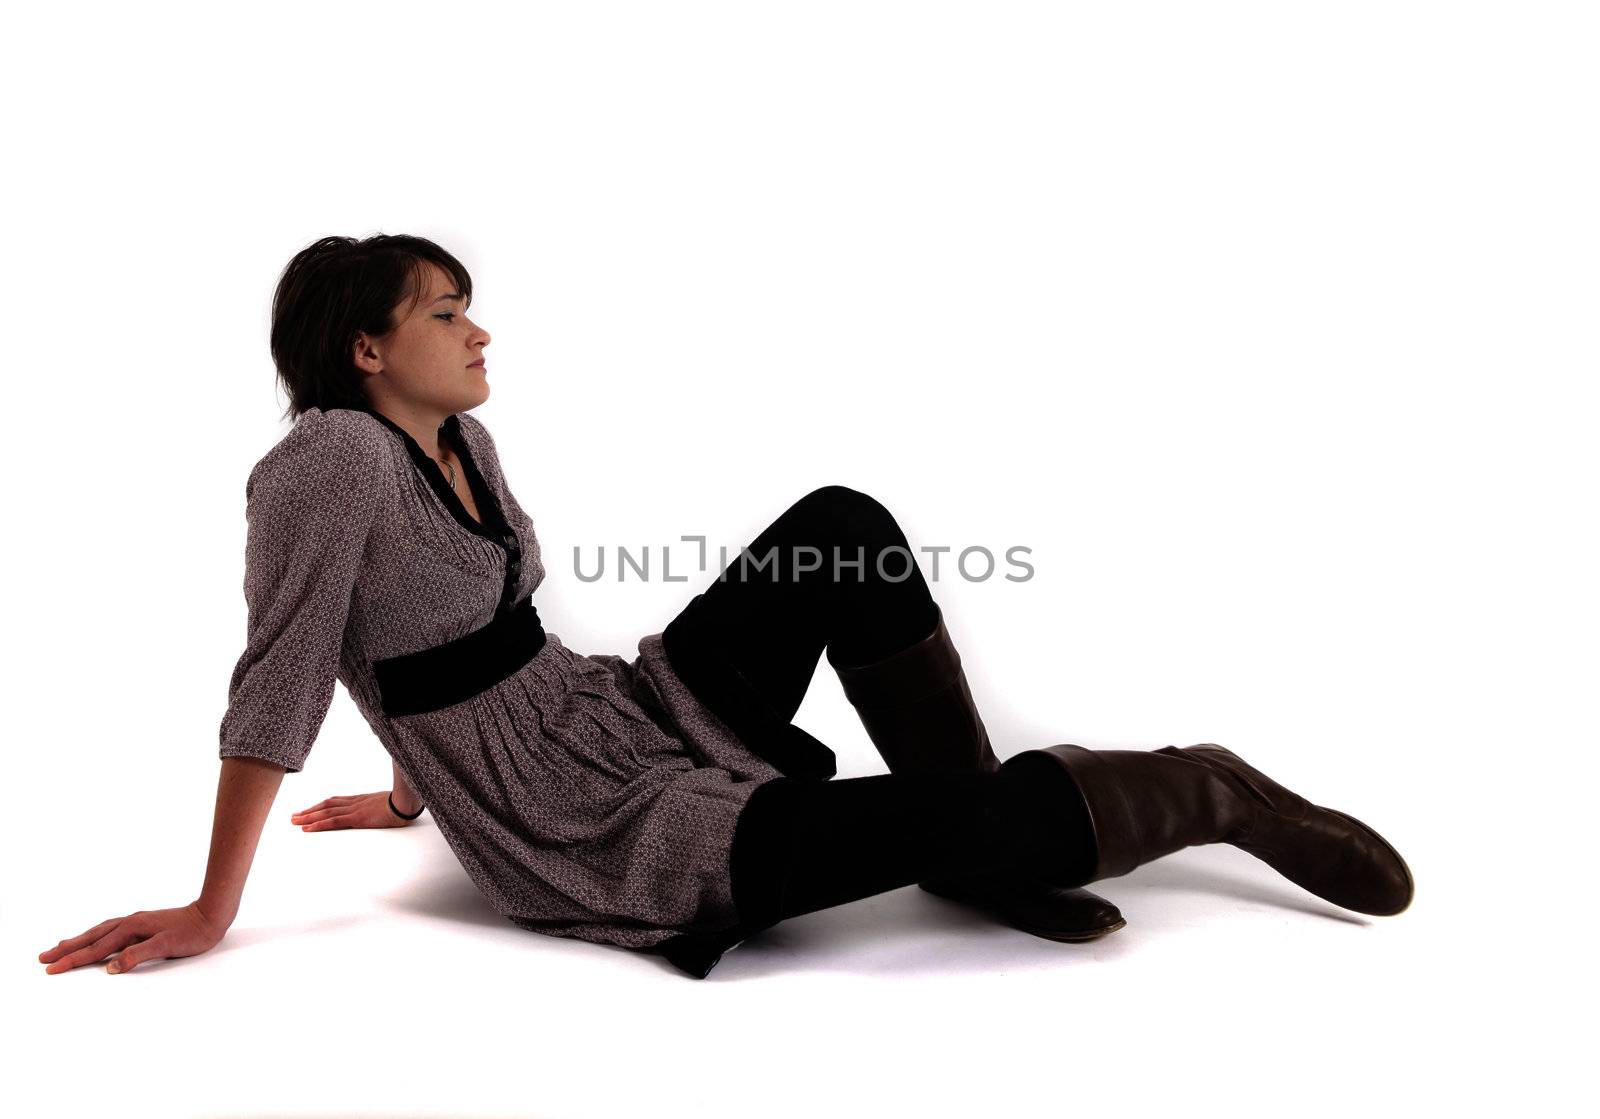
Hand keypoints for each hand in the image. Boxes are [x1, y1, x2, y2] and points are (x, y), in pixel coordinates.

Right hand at [39, 902, 226, 974]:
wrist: (212, 915)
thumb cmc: (193, 933)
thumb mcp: (166, 947)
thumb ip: (137, 956)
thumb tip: (110, 967)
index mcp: (132, 929)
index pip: (96, 949)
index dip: (73, 960)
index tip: (51, 968)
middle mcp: (129, 922)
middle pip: (91, 937)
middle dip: (66, 949)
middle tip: (43, 958)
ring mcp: (135, 922)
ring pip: (99, 932)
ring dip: (78, 940)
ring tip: (60, 946)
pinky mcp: (142, 924)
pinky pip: (110, 930)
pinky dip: (96, 936)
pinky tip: (95, 938)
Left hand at [291, 792, 416, 831]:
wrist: (405, 803)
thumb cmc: (401, 804)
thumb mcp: (387, 805)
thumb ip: (379, 807)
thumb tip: (380, 811)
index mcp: (360, 799)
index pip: (335, 801)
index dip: (321, 805)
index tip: (310, 809)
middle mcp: (354, 802)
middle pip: (326, 805)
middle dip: (309, 811)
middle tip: (294, 816)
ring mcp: (354, 809)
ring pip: (325, 812)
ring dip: (308, 817)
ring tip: (295, 821)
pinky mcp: (356, 818)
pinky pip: (333, 821)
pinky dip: (318, 824)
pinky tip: (307, 828)